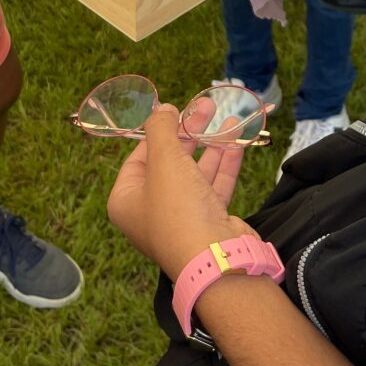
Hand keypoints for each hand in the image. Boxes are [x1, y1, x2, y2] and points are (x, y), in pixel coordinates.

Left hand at [108, 104, 253, 279]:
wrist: (215, 258)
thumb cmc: (178, 208)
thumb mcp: (164, 160)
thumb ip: (161, 128)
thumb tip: (161, 109)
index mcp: (127, 200)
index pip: (138, 157)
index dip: (157, 131)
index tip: (175, 110)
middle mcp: (151, 210)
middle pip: (170, 161)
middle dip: (190, 132)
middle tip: (207, 107)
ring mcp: (182, 217)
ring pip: (196, 172)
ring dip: (213, 144)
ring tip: (231, 117)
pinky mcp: (209, 220)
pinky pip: (215, 185)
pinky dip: (226, 163)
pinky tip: (238, 140)